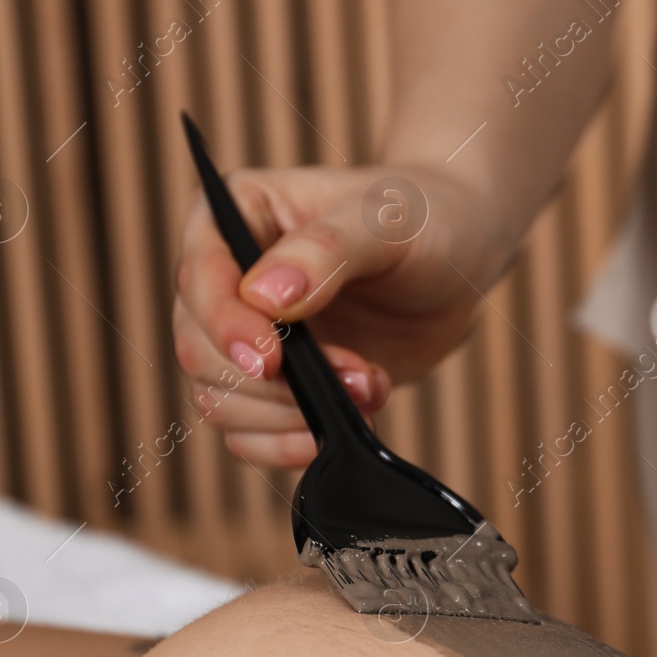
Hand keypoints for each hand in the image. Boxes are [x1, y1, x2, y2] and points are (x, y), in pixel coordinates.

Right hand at [173, 163, 510, 468]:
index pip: (198, 278)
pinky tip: (353, 418)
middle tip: (356, 376)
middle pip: (199, 349)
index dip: (225, 325)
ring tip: (370, 388)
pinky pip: (249, 434)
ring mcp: (247, 335)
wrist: (458, 262)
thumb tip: (264, 297)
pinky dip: (294, 441)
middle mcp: (226, 276)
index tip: (270, 358)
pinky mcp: (273, 383)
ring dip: (290, 415)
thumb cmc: (422, 219)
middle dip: (274, 381)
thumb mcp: (384, 221)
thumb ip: (325, 252)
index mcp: (237, 214)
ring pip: (219, 400)